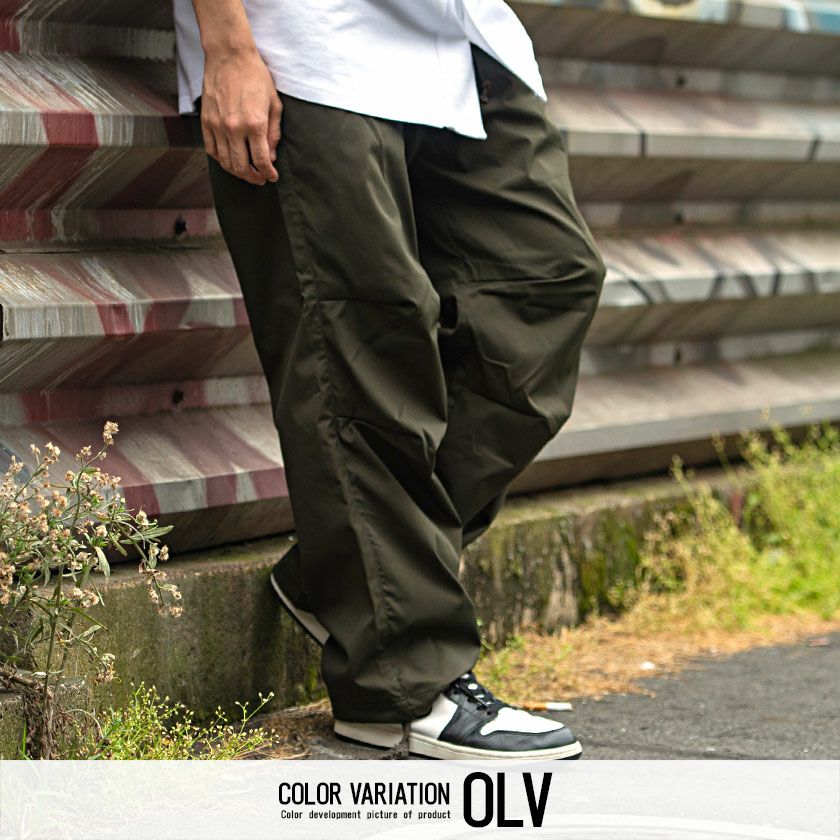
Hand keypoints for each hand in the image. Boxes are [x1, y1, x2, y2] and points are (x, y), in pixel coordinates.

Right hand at [200, 46, 281, 184]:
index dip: (268, 174)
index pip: (261, 161)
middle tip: (260, 179)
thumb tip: (271, 156)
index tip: (271, 177)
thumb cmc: (255, 76)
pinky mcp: (205, 121)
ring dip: (237, 172)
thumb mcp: (274, 104)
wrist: (229, 55)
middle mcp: (234, 128)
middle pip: (242, 167)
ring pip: (225, 162)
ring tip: (246, 172)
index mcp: (255, 125)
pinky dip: (220, 160)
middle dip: (253, 178)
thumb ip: (274, 133)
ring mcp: (217, 126)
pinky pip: (211, 150)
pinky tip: (229, 160)